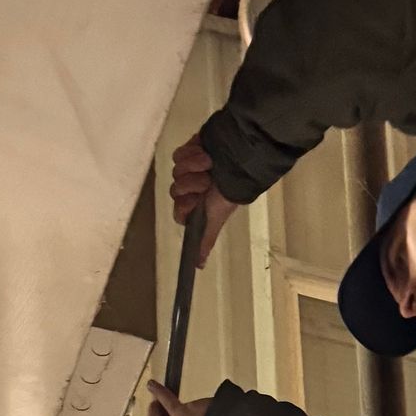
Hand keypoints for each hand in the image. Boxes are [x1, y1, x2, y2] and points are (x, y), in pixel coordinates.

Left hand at [170, 136, 240, 263]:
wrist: (239, 161)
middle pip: (176, 189)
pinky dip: (192, 154)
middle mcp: (190, 189)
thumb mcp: (216, 219)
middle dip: (191, 184)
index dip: (184, 204)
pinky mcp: (189, 150)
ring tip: (209, 165)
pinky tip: (206, 154)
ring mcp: (188, 169)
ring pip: (177, 171)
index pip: (178, 210)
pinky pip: (179, 154)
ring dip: (193, 168)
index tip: (196, 200)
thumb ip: (205, 239)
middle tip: (206, 181)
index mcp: (194, 207)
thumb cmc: (228, 192)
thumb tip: (199, 266)